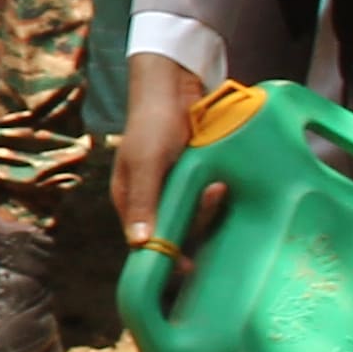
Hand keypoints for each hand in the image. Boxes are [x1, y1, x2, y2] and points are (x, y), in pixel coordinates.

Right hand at [115, 52, 206, 248]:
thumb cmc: (152, 123)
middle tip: (211, 199)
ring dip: (209, 206)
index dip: (165, 255)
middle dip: (195, 221)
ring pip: (194, 214)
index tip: (188, 265)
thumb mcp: (146, 163)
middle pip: (174, 229)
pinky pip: (205, 196)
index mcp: (130, 200)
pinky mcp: (195, 176)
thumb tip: (139, 243)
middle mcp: (151, 198)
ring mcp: (174, 188)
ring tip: (218, 187)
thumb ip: (144, 202)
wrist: (174, 86)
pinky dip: (215, 193)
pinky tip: (222, 184)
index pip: (145, 241)